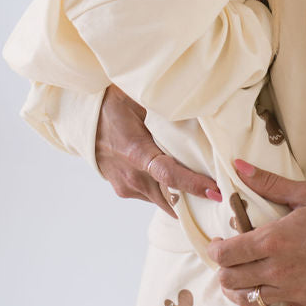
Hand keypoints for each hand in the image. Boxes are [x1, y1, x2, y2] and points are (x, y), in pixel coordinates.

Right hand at [95, 86, 219, 216]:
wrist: (82, 117)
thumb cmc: (113, 105)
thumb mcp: (140, 103)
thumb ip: (166, 114)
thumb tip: (197, 108)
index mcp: (136, 152)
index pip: (169, 175)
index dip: (194, 185)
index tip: (217, 191)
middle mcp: (131, 176)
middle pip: (171, 198)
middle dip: (196, 202)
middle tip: (223, 198)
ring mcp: (126, 186)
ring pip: (162, 201)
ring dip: (182, 198)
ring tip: (207, 191)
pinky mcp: (123, 190)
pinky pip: (151, 196)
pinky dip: (167, 193)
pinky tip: (180, 183)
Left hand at [208, 161, 305, 305]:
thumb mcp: (305, 193)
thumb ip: (268, 182)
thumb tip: (237, 166)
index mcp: (274, 239)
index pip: (227, 253)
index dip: (215, 250)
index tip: (218, 245)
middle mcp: (278, 269)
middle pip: (232, 278)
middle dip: (224, 270)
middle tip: (228, 262)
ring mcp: (293, 292)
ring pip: (248, 300)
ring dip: (236, 293)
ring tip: (236, 283)